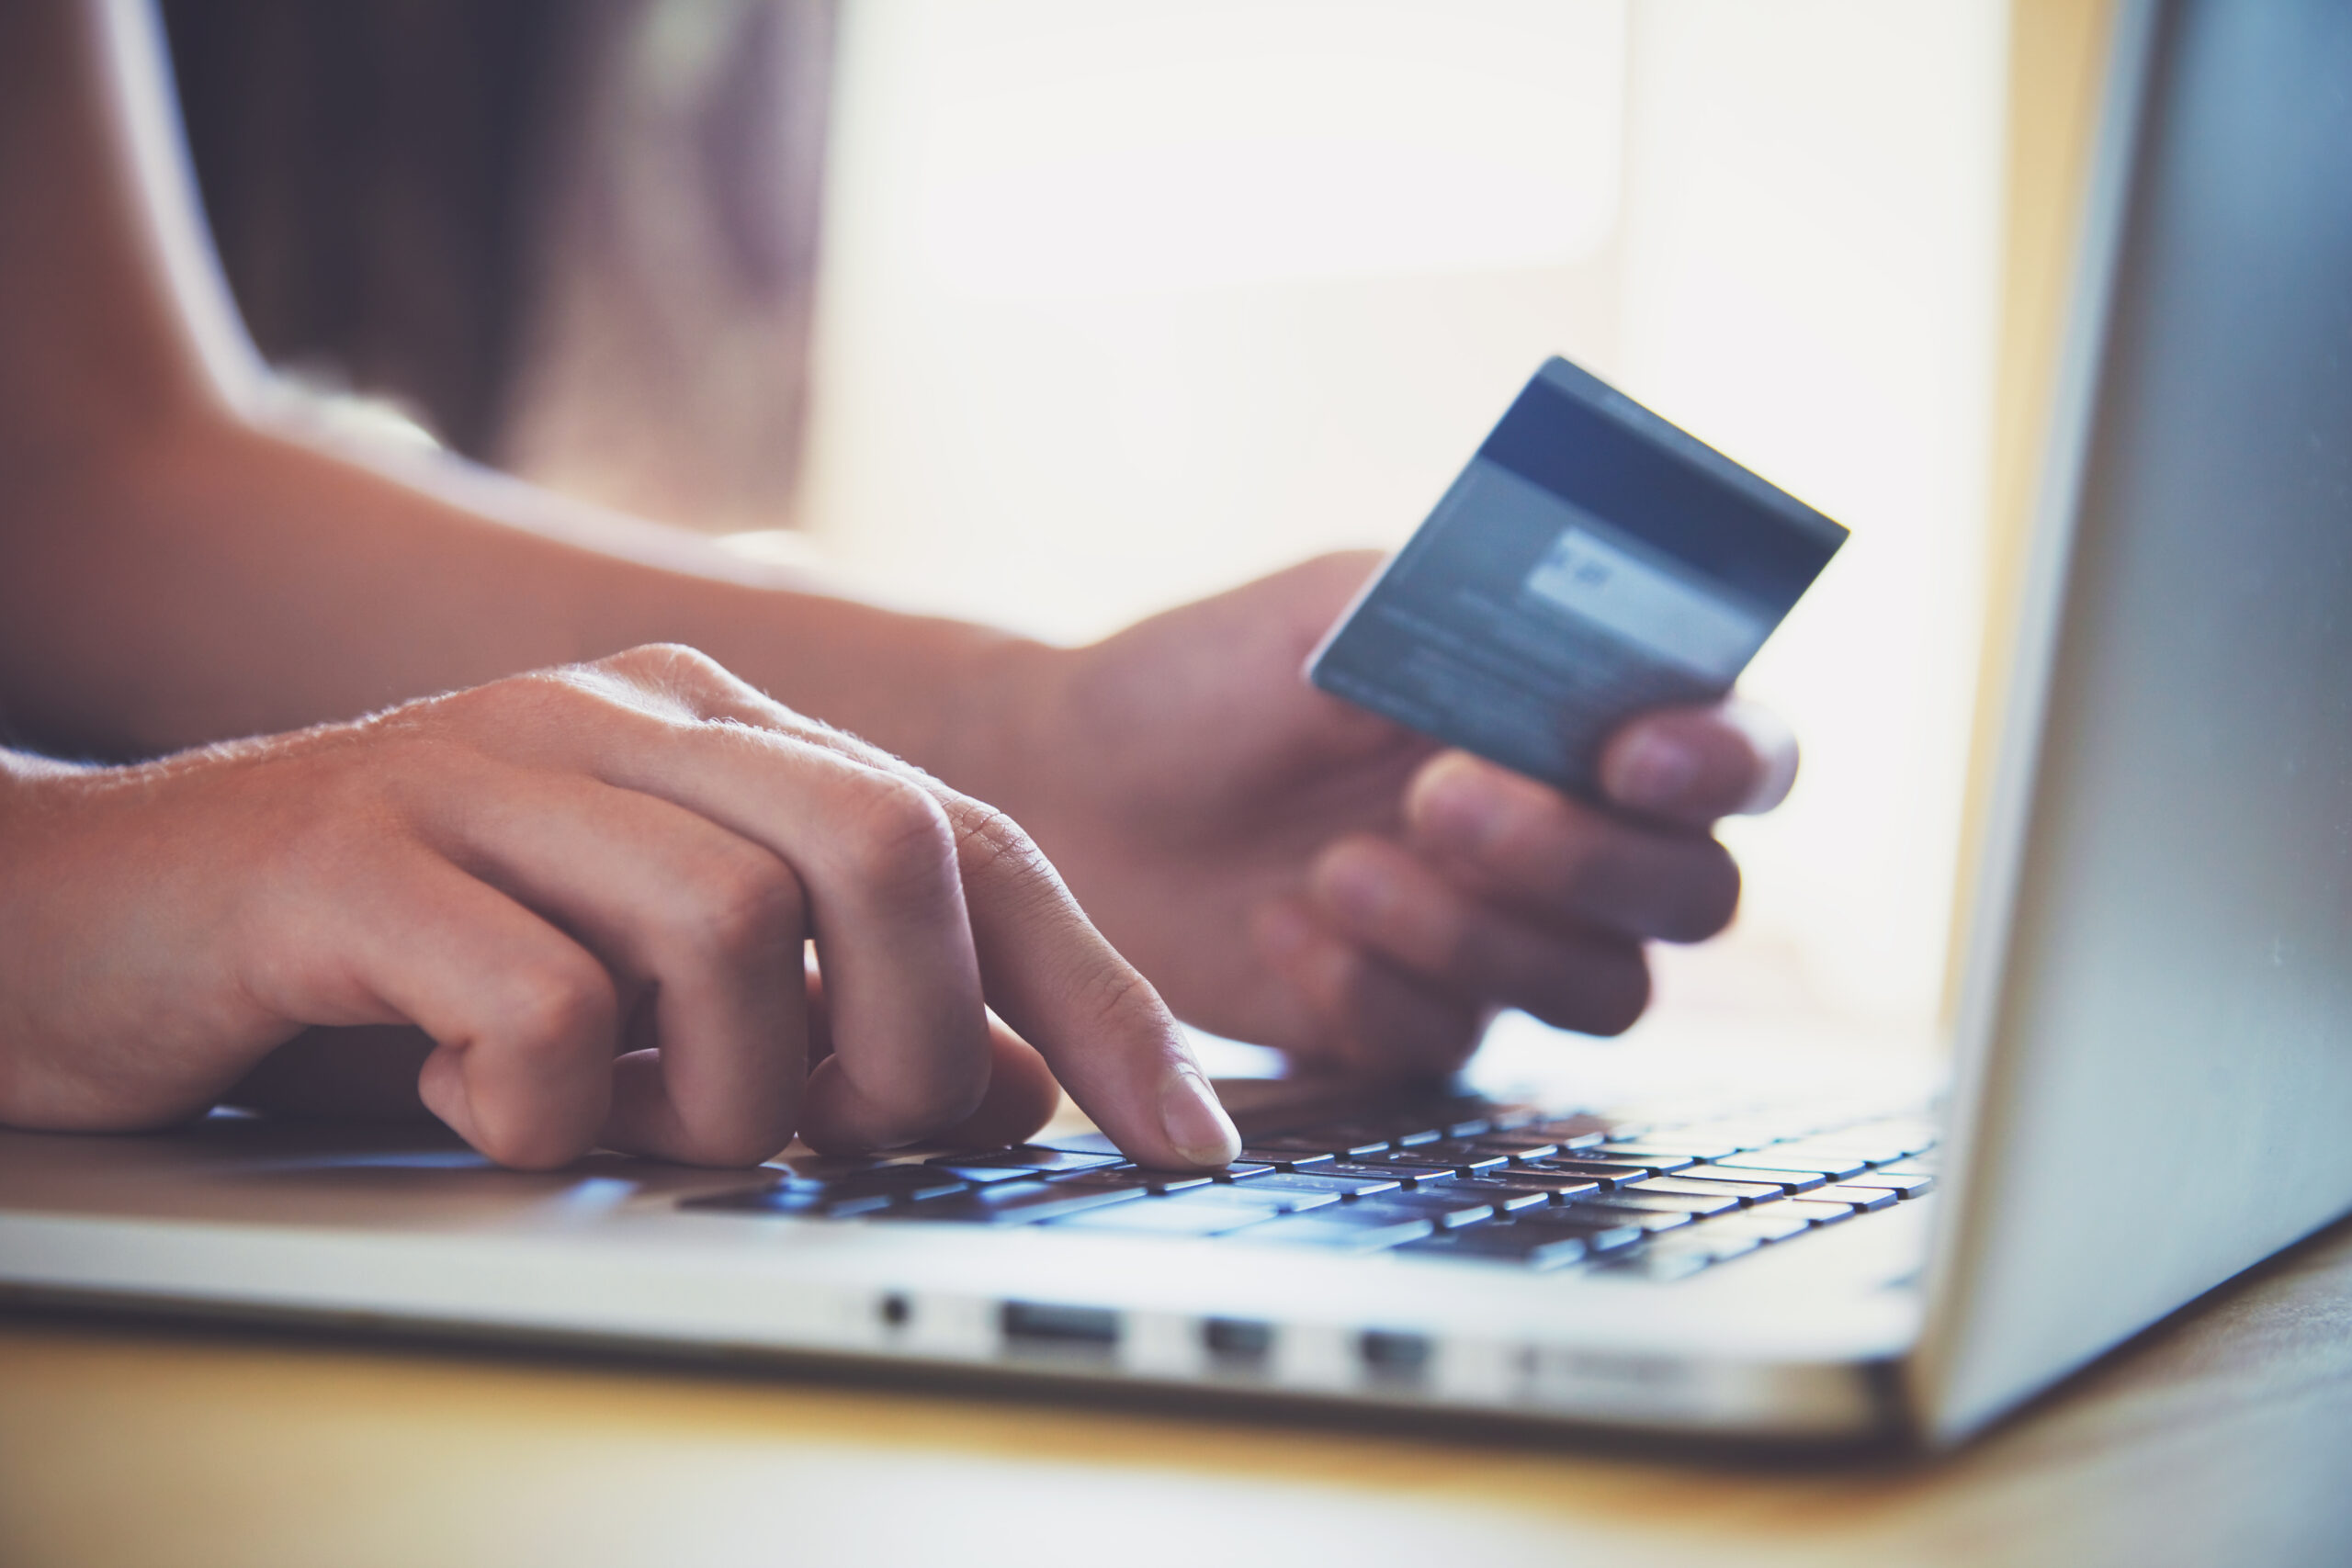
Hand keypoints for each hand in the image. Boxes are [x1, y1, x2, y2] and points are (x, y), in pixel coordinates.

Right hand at [0, 646, 1239, 1169]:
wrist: (88, 919)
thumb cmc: (395, 966)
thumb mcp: (646, 999)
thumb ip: (827, 1018)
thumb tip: (1017, 1087)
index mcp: (717, 732)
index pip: (972, 841)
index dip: (1099, 997)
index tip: (1191, 1139)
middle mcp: (622, 717)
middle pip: (888, 847)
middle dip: (913, 1042)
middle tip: (843, 1137)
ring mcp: (486, 768)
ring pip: (729, 930)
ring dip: (716, 1097)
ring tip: (625, 1125)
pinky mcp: (353, 855)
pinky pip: (538, 1007)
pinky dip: (538, 1110)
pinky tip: (468, 1105)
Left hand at [975, 554, 1797, 1076]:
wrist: (1078, 784)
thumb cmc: (1216, 675)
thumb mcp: (1339, 606)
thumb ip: (1468, 614)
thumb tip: (1578, 628)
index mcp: (1586, 716)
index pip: (1741, 752)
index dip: (1726, 762)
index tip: (1632, 753)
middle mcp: (1576, 841)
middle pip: (1694, 896)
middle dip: (1579, 855)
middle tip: (1436, 799)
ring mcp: (1505, 944)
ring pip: (1601, 991)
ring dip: (1476, 935)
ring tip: (1335, 868)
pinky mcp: (1421, 1026)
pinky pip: (1456, 1047)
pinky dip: (1371, 990)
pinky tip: (1282, 924)